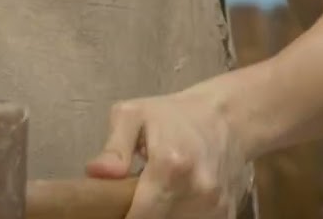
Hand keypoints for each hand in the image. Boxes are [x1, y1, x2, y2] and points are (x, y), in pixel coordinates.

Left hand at [85, 86, 251, 218]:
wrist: (227, 117)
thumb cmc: (172, 115)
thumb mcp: (133, 116)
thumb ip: (114, 148)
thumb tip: (95, 173)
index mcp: (171, 165)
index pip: (140, 217)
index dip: (122, 217)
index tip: (112, 209)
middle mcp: (198, 190)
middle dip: (141, 214)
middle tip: (131, 199)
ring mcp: (216, 205)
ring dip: (161, 216)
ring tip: (153, 196)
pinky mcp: (227, 214)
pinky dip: (180, 217)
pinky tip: (173, 201)